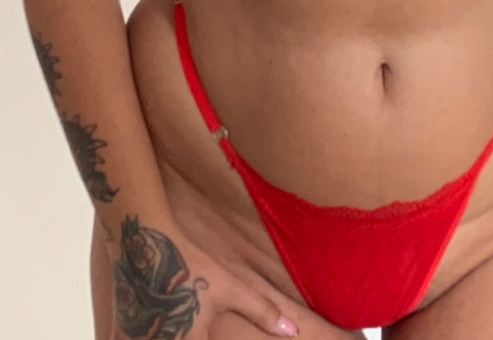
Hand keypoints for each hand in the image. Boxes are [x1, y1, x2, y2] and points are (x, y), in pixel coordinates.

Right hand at [108, 222, 299, 338]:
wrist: (145, 242)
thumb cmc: (190, 264)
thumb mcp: (230, 287)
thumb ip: (261, 311)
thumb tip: (293, 332)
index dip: (206, 338)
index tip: (206, 334)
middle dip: (180, 336)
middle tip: (188, 326)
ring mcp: (137, 339)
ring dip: (155, 335)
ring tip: (165, 327)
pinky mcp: (119, 328)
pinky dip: (124, 337)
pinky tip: (133, 330)